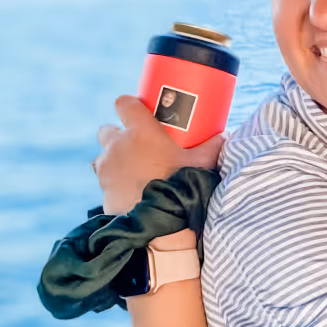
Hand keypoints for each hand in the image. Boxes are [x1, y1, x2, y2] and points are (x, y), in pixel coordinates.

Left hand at [94, 95, 223, 214]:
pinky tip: (129, 190)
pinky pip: (104, 179)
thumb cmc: (181, 187)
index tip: (139, 112)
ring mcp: (107, 167)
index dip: (130, 105)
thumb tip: (224, 135)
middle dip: (119, 135)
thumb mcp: (203, 163)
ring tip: (133, 170)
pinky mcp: (103, 188)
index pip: (124, 103)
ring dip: (115, 159)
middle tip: (138, 146)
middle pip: (108, 130)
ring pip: (104, 155)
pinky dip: (113, 182)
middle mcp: (118, 145)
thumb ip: (213, 146)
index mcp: (140, 131)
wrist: (159, 223)